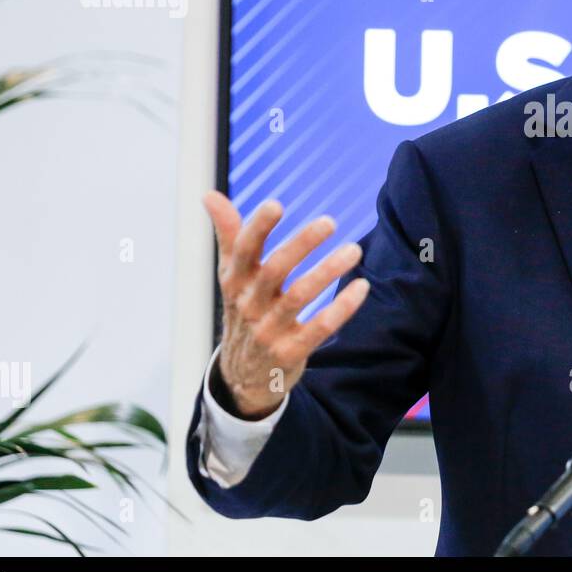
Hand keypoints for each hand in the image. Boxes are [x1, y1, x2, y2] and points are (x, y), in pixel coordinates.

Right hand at [202, 191, 369, 419]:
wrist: (243, 376)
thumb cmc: (244, 313)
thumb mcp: (232, 277)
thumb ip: (229, 235)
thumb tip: (209, 195)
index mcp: (236, 282)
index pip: (244, 250)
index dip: (257, 228)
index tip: (276, 205)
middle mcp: (249, 305)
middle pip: (274, 270)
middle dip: (301, 244)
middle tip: (329, 221)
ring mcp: (268, 330)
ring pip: (299, 297)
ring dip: (328, 271)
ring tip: (354, 250)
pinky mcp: (290, 352)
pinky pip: (319, 328)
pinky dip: (342, 308)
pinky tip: (361, 287)